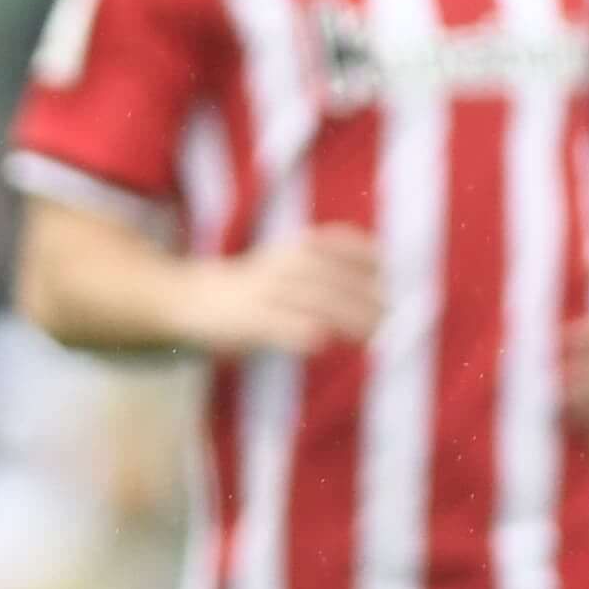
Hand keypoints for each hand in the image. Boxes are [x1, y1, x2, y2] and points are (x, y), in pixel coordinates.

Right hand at [179, 228, 383, 356]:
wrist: (195, 298)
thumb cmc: (260, 286)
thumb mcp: (296, 264)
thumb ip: (335, 269)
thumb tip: (385, 290)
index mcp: (302, 247)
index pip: (347, 246)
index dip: (374, 262)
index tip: (393, 282)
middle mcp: (287, 264)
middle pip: (337, 278)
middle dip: (368, 298)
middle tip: (391, 318)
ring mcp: (268, 291)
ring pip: (316, 300)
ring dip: (348, 317)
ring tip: (372, 334)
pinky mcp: (250, 319)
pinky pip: (279, 324)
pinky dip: (300, 332)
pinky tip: (321, 342)